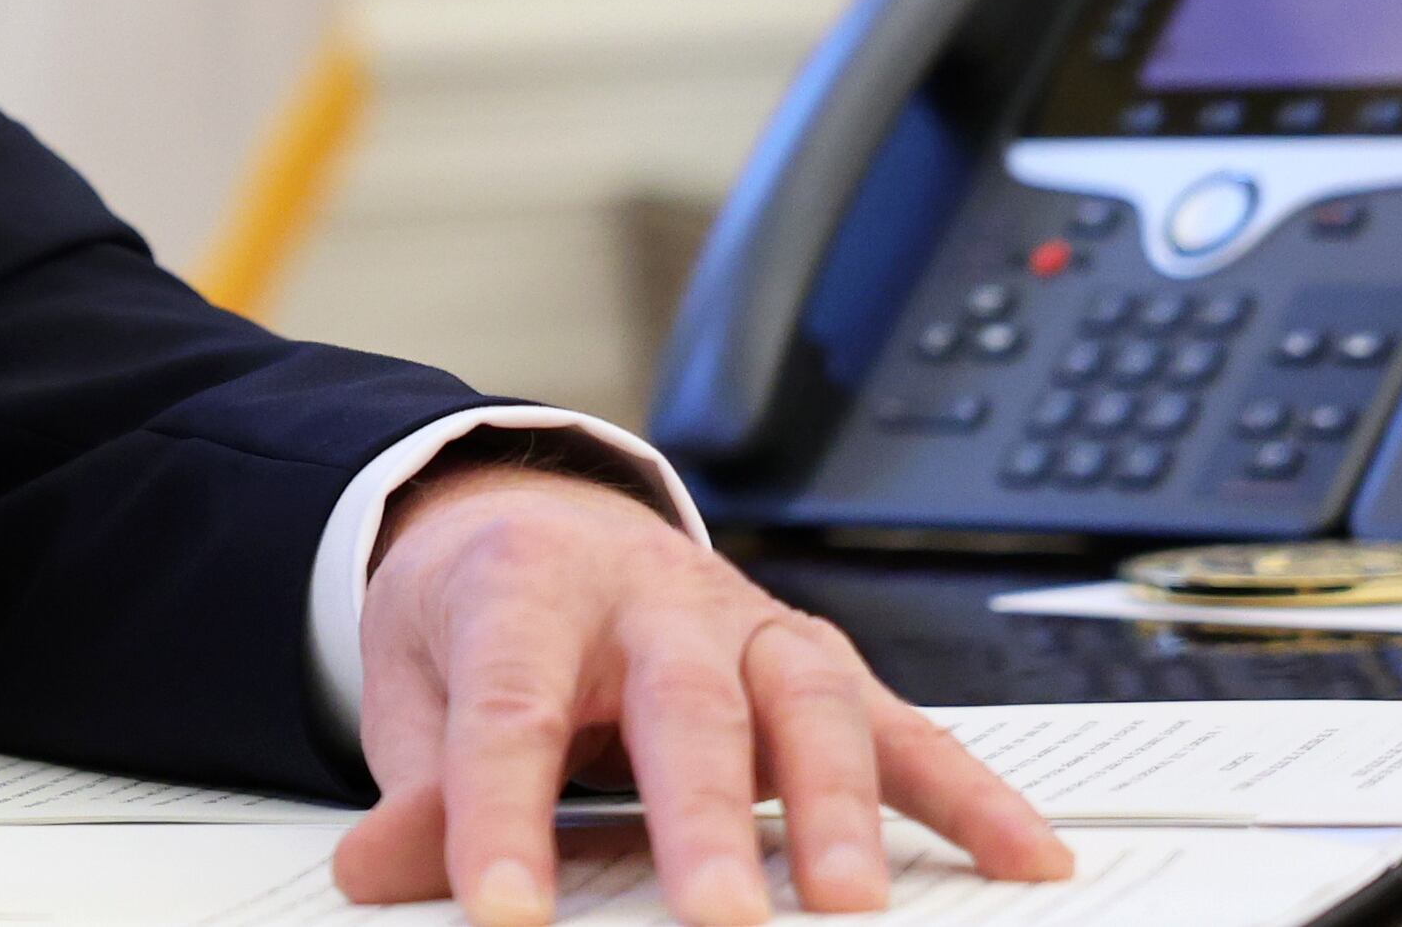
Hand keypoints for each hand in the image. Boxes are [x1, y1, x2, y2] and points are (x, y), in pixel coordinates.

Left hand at [330, 465, 1069, 925]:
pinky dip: (967, 792)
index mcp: (528, 589)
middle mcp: (653, 598)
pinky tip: (1023, 854)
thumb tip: (378, 872)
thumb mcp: (418, 682)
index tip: (503, 913)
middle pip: (685, 706)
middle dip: (706, 819)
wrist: (530, 516)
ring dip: (837, 806)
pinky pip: (904, 726)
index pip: (510, 711)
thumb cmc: (481, 611)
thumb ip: (420, 778)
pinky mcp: (816, 664)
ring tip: (849, 902)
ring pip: (809, 703)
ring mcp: (747, 625)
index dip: (501, 818)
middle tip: (720, 917)